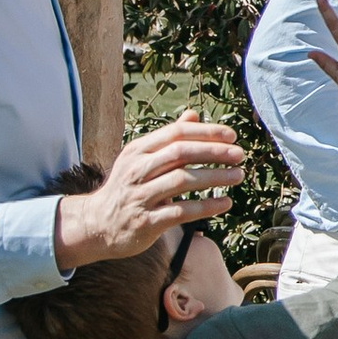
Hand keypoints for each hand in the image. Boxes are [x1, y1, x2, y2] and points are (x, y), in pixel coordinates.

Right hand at [55, 112, 242, 268]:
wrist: (98, 224)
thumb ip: (168, 138)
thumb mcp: (141, 159)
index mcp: (137, 150)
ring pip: (182, 181)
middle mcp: (136, 170)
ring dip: (214, 177)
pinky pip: (181, 212)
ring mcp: (140, 196)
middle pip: (180, 154)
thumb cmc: (128, 187)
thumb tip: (194, 114)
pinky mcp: (146, 222)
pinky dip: (206, 207)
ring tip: (238, 175)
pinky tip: (225, 203)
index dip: (206, 132)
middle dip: (213, 152)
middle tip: (239, 154)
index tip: (232, 136)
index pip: (175, 134)